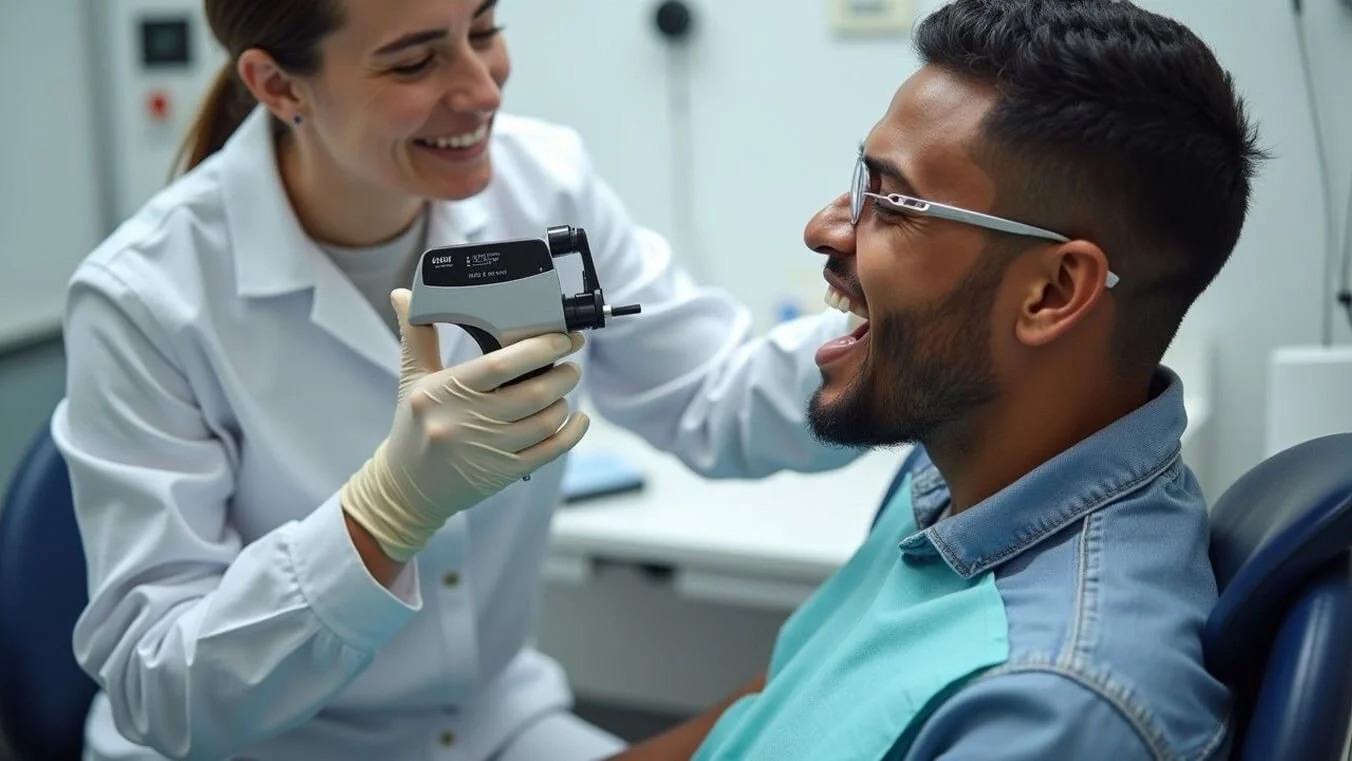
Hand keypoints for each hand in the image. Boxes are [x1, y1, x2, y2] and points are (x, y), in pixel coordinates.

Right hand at [341, 289, 589, 561]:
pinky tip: (578, 419)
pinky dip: (572, 433)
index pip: (501, 364)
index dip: (540, 347)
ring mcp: (487, 451)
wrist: (407, 488)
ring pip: (546, 421)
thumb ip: (417, 336)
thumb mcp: (413, 379)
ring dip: (565, 400)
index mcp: (444, 391)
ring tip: (566, 386)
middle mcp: (466, 422)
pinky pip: (550, 451)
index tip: (563, 337)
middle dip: (563, 374)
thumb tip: (404, 294)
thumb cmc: (413, 426)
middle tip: (571, 362)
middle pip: (533, 393)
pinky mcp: (504, 473)